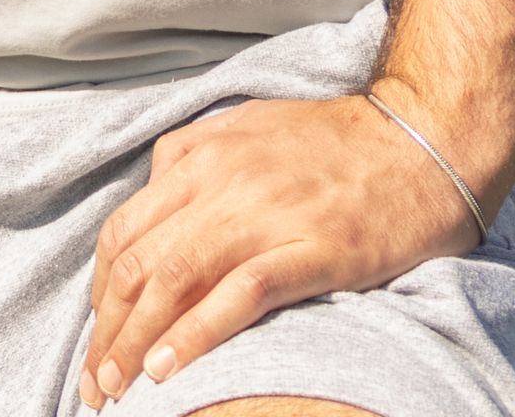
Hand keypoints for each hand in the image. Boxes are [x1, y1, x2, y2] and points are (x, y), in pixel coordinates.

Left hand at [79, 90, 481, 403]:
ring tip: (118, 388)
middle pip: (138, 263)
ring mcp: (265, 215)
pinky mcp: (309, 250)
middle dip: (106, 331)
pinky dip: (195, 335)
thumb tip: (153, 192)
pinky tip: (169, 368)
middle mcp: (222, 181)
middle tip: (95, 383)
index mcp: (203, 155)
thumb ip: (195, 156)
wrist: (419, 142)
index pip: (125, 231)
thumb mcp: (249, 127)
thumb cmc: (336, 142)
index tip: (97, 336)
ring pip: (174, 281)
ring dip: (135, 342)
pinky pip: (237, 295)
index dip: (99, 292)